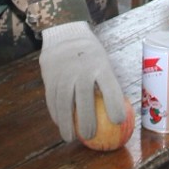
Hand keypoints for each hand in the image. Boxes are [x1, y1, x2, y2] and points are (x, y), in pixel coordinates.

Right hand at [39, 21, 124, 141]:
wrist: (64, 31)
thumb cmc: (90, 53)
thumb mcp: (103, 61)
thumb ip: (107, 84)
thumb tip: (120, 112)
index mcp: (100, 64)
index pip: (110, 87)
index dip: (114, 105)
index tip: (118, 122)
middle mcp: (81, 68)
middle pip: (83, 98)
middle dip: (87, 120)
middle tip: (90, 136)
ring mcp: (63, 71)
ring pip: (63, 101)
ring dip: (66, 123)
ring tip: (70, 138)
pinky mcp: (49, 74)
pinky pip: (51, 98)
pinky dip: (55, 113)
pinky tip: (60, 123)